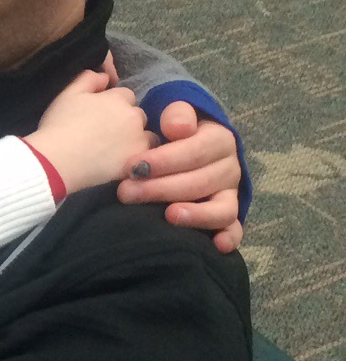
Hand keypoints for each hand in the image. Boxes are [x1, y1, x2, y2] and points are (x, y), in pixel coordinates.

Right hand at [27, 68, 152, 195]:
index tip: (101, 116)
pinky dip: (138, 156)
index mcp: (118, 98)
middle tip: (108, 134)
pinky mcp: (138, 160)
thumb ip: (88, 78)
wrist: (57, 160)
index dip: (114, 104)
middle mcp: (133, 116)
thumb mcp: (67, 93)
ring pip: (147, 135)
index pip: (126, 95)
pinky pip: (147, 156)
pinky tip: (124, 162)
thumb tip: (106, 77)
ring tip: (118, 150)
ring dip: (136, 138)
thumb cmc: (59, 125)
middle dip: (127, 121)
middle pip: (138, 115)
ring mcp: (139, 139)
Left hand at [117, 102, 243, 251]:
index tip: (132, 167)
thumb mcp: (176, 116)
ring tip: (168, 216)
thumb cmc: (174, 132)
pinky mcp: (227, 216)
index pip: (195, 151)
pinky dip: (229, 238)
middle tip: (126, 193)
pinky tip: (216, 246)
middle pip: (200, 182)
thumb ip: (178, 114)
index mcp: (220, 140)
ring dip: (195, 215)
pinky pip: (234, 230)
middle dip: (161, 189)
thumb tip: (177, 127)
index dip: (164, 161)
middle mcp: (229, 169)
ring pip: (220, 209)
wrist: (186, 145)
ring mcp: (229, 195)